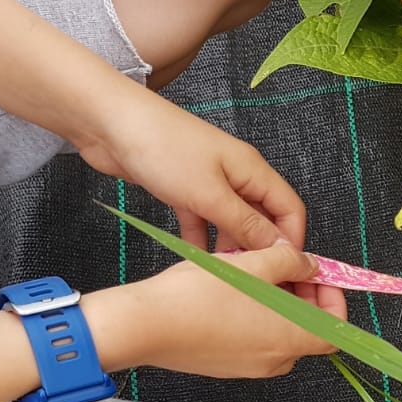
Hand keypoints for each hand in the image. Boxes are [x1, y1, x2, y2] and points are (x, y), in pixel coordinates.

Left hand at [78, 89, 306, 252]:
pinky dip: (202, 238)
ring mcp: (209, 181)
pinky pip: (203, 219)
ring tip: (223, 272)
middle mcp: (236, 175)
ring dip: (229, 247)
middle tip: (250, 278)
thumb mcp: (210, 195)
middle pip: (262, 218)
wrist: (109, 122)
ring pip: (232, 222)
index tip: (284, 271)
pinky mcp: (184, 187)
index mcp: (252, 170)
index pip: (290, 209)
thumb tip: (278, 247)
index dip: (291, 241)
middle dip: (259, 248)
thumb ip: (246, 224)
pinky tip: (196, 258)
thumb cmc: (162, 146)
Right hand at [119, 243, 346, 377]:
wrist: (147, 326)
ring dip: (276, 304)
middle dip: (302, 295)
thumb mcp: (253, 264)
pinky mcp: (227, 365)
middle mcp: (276, 360)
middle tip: (283, 265)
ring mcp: (250, 367)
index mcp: (291, 339)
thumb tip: (308, 264)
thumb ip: (289, 261)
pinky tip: (232, 291)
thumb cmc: (199, 296)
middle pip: (307, 329)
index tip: (318, 276)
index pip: (335, 331)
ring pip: (278, 333)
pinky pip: (253, 340)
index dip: (333, 301)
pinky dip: (254, 317)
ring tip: (252, 273)